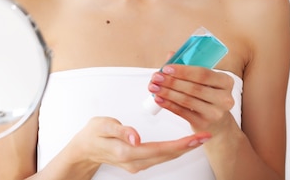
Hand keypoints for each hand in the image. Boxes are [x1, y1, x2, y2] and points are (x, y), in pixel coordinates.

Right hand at [68, 116, 211, 173]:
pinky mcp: (138, 162)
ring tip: (199, 139)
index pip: (159, 149)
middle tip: (205, 136)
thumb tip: (136, 137)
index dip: (180, 144)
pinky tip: (181, 143)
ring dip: (183, 149)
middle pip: (167, 155)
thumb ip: (120, 130)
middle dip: (188, 146)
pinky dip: (173, 150)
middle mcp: (134, 162)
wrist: (84, 150)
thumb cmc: (92, 134)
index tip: (195, 137)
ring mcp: (137, 164)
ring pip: (165, 158)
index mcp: (127, 151)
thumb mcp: (102, 125)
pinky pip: (160, 157)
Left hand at [147, 65, 235, 133]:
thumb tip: (170, 55)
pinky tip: (158, 99)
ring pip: (187, 100)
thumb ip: (188, 67)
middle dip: (171, 81)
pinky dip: (168, 104)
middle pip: (194, 88)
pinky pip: (182, 112)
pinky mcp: (204, 124)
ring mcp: (215, 113)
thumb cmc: (208, 95)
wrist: (217, 122)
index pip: (203, 74)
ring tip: (153, 87)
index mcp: (226, 81)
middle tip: (156, 77)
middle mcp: (224, 98)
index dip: (183, 71)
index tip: (166, 68)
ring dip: (167, 92)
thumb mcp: (205, 81)